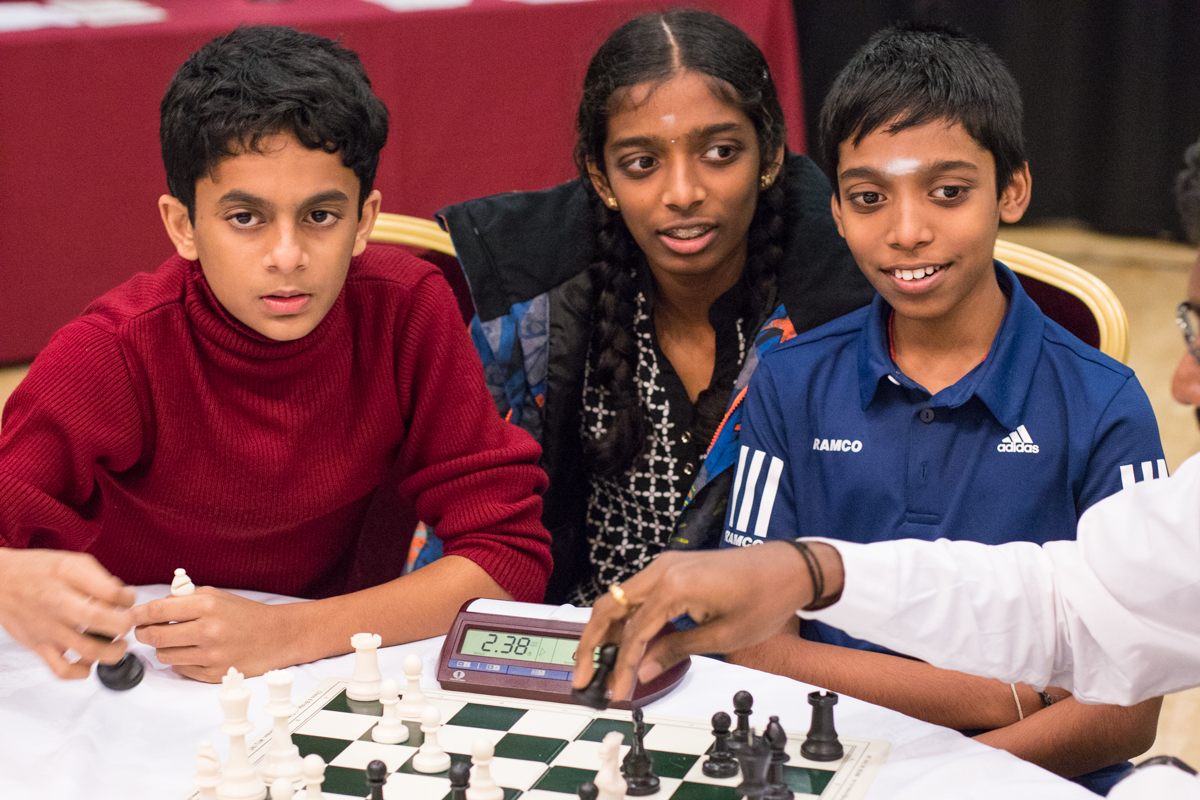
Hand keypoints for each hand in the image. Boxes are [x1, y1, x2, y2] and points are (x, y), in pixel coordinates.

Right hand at [0, 548, 135, 678]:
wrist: (0, 581)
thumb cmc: (38, 571)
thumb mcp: (73, 563)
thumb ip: (100, 580)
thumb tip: (125, 598)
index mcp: (69, 581)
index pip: (109, 593)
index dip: (127, 599)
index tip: (128, 599)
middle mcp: (59, 607)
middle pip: (100, 622)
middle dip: (123, 625)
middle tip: (126, 623)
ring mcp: (49, 630)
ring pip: (88, 650)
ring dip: (112, 651)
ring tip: (118, 645)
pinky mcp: (39, 646)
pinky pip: (61, 669)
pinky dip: (80, 672)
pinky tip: (89, 663)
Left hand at [131, 587, 293, 681]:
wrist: (277, 636)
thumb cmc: (245, 615)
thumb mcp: (217, 596)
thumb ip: (185, 599)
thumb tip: (152, 609)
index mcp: (208, 606)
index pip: (158, 610)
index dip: (138, 614)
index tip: (129, 616)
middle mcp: (208, 630)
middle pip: (155, 636)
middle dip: (144, 633)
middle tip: (144, 630)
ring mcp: (210, 655)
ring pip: (164, 655)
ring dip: (163, 648)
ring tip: (176, 640)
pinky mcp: (212, 674)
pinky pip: (180, 670)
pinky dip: (180, 661)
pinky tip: (193, 652)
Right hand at [571, 541, 842, 700]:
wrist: (787, 568)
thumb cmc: (763, 599)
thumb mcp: (723, 637)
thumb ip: (677, 651)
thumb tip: (644, 671)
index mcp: (674, 586)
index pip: (634, 632)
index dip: (621, 667)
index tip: (615, 693)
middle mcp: (662, 570)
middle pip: (610, 606)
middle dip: (592, 643)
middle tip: (582, 676)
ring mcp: (666, 566)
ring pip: (620, 599)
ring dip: (606, 631)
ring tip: (598, 665)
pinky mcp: (673, 568)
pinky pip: (638, 594)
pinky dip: (626, 619)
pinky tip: (625, 645)